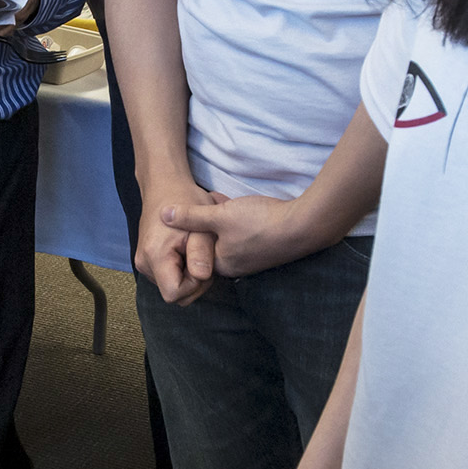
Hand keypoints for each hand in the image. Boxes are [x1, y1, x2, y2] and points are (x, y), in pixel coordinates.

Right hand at [134, 171, 222, 304]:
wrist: (165, 185)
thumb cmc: (186, 201)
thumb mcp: (202, 226)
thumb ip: (201, 253)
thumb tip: (202, 277)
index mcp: (155, 256)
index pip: (174, 294)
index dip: (194, 286)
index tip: (204, 265)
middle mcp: (144, 263)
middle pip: (172, 294)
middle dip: (194, 283)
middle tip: (204, 258)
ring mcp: (143, 263)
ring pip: (171, 287)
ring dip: (188, 277)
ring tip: (196, 252)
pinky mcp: (147, 260)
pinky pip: (167, 277)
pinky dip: (181, 271)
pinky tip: (188, 253)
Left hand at [159, 190, 310, 279]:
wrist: (304, 226)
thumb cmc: (259, 223)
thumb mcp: (219, 216)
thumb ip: (191, 216)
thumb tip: (163, 215)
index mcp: (221, 264)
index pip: (196, 250)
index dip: (193, 226)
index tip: (193, 208)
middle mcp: (236, 267)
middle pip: (214, 242)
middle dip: (210, 221)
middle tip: (208, 201)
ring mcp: (254, 260)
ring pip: (231, 236)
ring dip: (227, 218)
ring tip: (225, 200)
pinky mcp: (268, 250)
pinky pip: (246, 235)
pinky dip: (242, 220)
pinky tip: (246, 205)